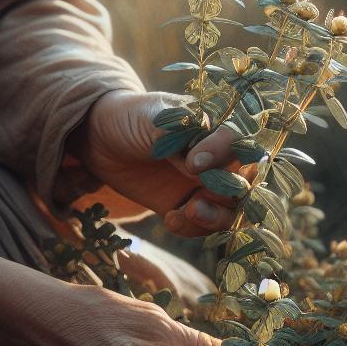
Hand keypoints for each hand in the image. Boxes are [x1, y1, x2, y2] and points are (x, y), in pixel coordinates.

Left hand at [79, 89, 241, 236]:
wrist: (100, 139)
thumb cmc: (131, 117)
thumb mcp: (153, 118)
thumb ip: (179, 136)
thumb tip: (199, 166)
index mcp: (216, 128)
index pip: (239, 141)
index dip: (224, 153)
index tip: (193, 162)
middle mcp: (219, 159)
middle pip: (246, 182)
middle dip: (227, 195)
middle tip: (198, 199)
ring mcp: (205, 186)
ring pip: (232, 210)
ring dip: (216, 217)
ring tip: (188, 213)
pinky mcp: (188, 207)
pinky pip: (203, 226)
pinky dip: (191, 228)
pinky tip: (169, 219)